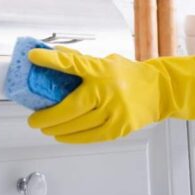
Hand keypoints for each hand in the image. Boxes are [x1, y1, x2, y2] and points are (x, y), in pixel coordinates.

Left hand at [26, 46, 194, 143]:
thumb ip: (82, 63)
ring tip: (45, 127)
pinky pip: (89, 136)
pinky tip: (62, 135)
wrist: (161, 90)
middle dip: (47, 115)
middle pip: (69, 106)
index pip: (72, 62)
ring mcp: (114, 111)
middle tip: (33, 118)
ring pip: (77, 125)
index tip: (33, 57)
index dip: (51, 60)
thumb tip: (55, 58)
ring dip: (56, 128)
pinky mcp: (119, 127)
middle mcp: (106, 89)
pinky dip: (72, 137)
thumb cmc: (130, 74)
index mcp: (101, 69)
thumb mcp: (106, 61)